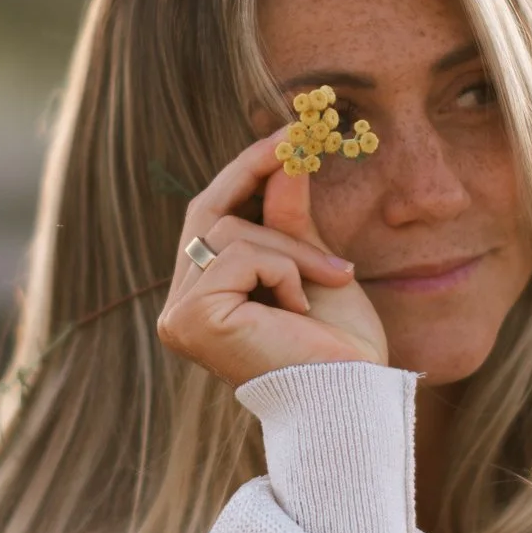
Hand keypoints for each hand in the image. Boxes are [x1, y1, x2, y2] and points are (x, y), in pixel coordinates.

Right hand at [156, 129, 388, 387]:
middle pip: (207, 215)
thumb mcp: (311, 266)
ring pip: (228, 232)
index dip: (242, 172)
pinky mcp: (192, 320)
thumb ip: (287, 217)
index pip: (210, 219)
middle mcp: (179, 309)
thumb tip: (284, 156)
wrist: (352, 396)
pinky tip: (299, 308)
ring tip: (330, 279)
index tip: (286, 136)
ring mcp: (180, 316)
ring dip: (289, 247)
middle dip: (253, 174)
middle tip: (297, 143)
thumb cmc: (337, 346)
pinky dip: (282, 269)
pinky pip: (239, 256)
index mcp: (203, 299)